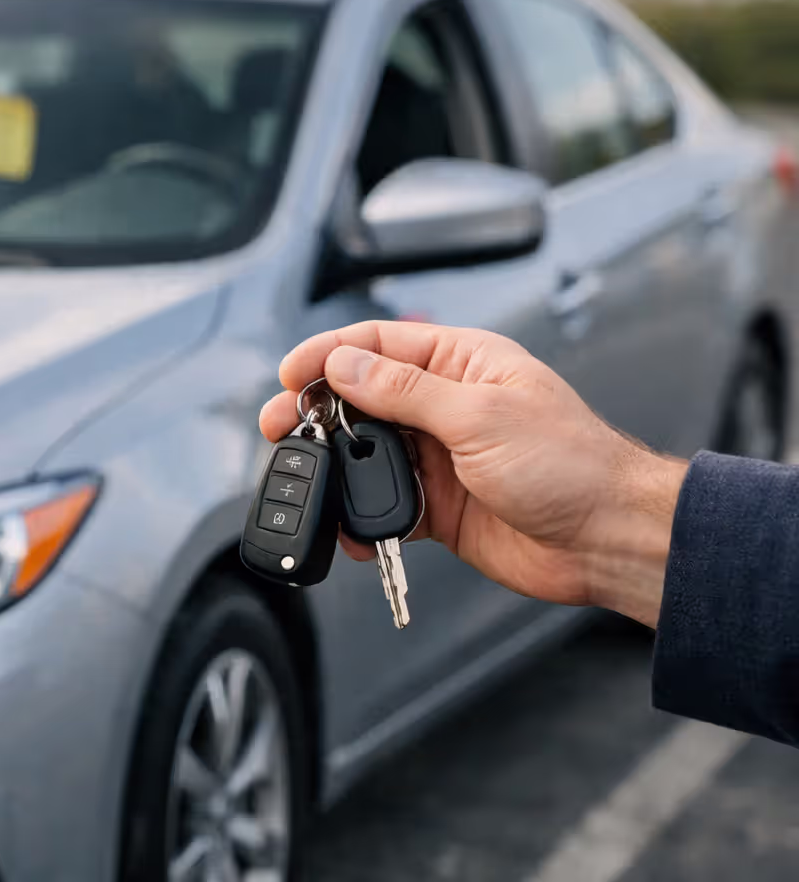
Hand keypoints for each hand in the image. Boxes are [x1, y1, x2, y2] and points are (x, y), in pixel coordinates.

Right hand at [259, 321, 686, 626]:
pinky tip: (351, 528)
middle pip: (360, 398)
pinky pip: (385, 506)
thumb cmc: (571, 464)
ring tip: (305, 480)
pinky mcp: (439, 505)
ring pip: (366, 454)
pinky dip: (362, 517)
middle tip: (277, 427)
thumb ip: (404, 391)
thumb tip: (343, 364)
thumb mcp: (480, 415)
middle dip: (314, 412)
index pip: (377, 344)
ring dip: (334, 467)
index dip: (327, 353)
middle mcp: (446, 404)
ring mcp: (440, 455)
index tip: (288, 374)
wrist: (609, 540)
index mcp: (462, 362)